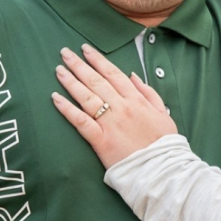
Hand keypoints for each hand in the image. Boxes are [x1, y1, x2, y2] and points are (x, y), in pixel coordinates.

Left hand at [52, 44, 177, 167]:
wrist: (163, 170)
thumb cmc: (165, 144)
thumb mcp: (163, 114)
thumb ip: (149, 93)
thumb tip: (133, 76)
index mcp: (137, 100)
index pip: (114, 74)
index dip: (98, 60)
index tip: (86, 49)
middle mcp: (122, 108)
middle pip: (96, 81)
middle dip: (79, 65)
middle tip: (65, 53)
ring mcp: (110, 123)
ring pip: (87, 97)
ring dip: (71, 81)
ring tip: (59, 70)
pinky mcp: (101, 141)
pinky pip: (81, 121)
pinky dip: (67, 109)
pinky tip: (56, 98)